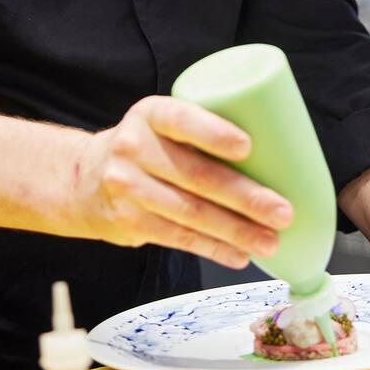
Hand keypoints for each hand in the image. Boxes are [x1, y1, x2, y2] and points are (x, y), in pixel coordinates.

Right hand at [72, 96, 293, 266]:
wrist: (86, 179)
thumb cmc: (150, 147)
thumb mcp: (164, 125)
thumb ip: (203, 130)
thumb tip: (280, 153)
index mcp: (150, 114)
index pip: (181, 119)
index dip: (213, 133)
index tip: (248, 147)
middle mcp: (134, 147)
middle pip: (195, 175)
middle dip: (244, 197)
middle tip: (283, 211)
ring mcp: (128, 187)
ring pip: (190, 213)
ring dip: (236, 231)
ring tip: (271, 240)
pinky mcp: (130, 221)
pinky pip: (178, 238)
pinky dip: (213, 249)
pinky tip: (240, 255)